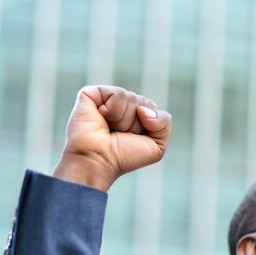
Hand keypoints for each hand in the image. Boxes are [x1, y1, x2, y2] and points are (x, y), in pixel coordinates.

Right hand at [53, 85, 171, 190]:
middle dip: (136, 123)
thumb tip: (143, 108)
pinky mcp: (91, 93)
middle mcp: (121, 105)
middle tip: (119, 134)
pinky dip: (114, 110)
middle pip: (144, 102)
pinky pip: (117, 94)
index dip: (149, 125)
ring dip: (124, 120)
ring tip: (109, 129)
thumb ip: (164, 122)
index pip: (152, 107)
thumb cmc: (124, 156)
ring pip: (132, 98)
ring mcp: (105, 98)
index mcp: (135, 115)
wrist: (99, 161)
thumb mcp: (157, 145)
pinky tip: (102, 118)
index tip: (132, 138)